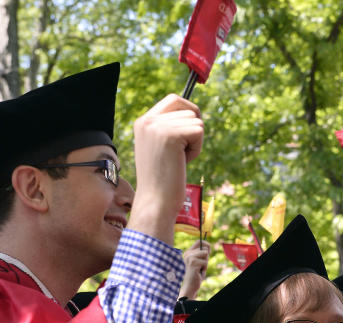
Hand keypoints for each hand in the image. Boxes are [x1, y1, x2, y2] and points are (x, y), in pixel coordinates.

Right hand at [129, 95, 204, 241]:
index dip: (188, 110)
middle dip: (194, 126)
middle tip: (186, 149)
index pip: (173, 99)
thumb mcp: (161, 148)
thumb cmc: (162, 180)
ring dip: (195, 142)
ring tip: (179, 159)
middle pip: (187, 107)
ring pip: (196, 120)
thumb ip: (170, 129)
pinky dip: (197, 149)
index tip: (191, 131)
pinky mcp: (170, 135)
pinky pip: (199, 131)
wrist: (155, 201)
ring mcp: (157, 126)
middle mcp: (147, 120)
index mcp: (143, 122)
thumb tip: (193, 113)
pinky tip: (184, 162)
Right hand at [179, 239, 210, 298]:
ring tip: (199, 269)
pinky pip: (205, 263)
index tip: (209, 250)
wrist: (190, 285)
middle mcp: (188, 254)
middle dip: (206, 258)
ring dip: (205, 263)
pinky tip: (199, 272)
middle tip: (201, 265)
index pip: (199, 241)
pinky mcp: (193, 263)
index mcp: (188, 252)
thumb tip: (208, 246)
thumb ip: (201, 254)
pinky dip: (204, 268)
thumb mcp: (198, 261)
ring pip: (206, 255)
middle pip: (205, 249)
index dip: (206, 244)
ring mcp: (190, 258)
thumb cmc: (195, 273)